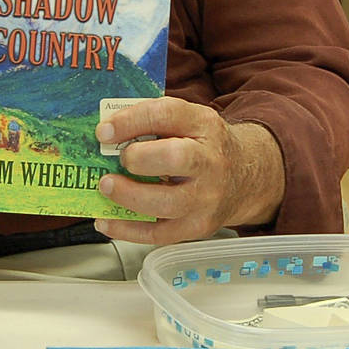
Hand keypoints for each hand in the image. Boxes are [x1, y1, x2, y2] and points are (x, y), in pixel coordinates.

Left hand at [92, 98, 284, 243]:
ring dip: (128, 196)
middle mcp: (210, 161)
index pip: (166, 115)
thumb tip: (106, 132)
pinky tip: (107, 220)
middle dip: (138, 159)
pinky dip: (126, 229)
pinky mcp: (198, 226)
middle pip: (175, 158)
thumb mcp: (188, 121)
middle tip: (119, 160)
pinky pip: (159, 234)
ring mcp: (207, 198)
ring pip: (167, 202)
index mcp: (204, 125)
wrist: (245, 177)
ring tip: (107, 187)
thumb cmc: (204, 147)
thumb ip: (152, 122)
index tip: (104, 131)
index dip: (130, 121)